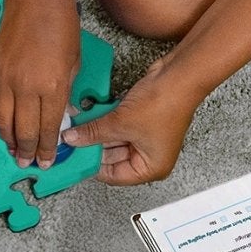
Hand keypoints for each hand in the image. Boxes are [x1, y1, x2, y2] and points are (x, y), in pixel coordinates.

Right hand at [0, 0, 80, 167]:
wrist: (36, 1)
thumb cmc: (62, 29)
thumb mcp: (73, 65)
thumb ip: (64, 95)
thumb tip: (59, 117)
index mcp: (51, 88)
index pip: (47, 129)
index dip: (46, 149)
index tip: (45, 162)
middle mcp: (25, 88)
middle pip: (22, 131)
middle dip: (25, 151)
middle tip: (26, 163)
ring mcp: (4, 79)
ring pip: (2, 120)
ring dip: (8, 139)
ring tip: (13, 150)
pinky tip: (4, 124)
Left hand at [80, 60, 197, 185]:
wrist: (178, 76)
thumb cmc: (166, 104)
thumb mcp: (121, 123)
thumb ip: (93, 133)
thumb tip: (73, 139)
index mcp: (151, 168)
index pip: (113, 175)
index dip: (92, 166)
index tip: (73, 158)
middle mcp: (150, 156)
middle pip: (112, 158)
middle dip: (92, 147)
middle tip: (72, 141)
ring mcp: (146, 138)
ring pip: (113, 140)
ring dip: (97, 132)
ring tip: (78, 128)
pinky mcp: (142, 121)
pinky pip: (118, 126)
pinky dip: (105, 122)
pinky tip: (90, 116)